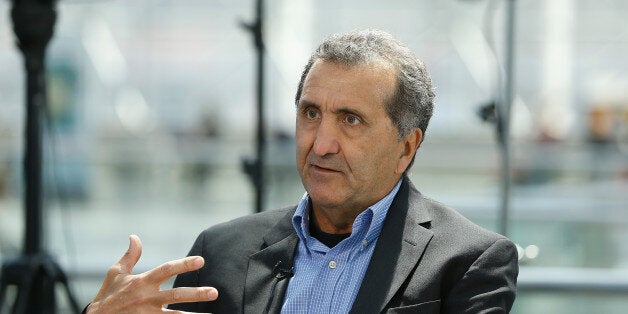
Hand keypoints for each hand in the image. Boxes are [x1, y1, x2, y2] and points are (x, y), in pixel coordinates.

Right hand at [86, 235, 217, 312]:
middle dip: (196, 294)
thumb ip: (130, 256)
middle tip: (214, 292)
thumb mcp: (116, 274)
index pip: (166, 270)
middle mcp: (147, 298)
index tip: (201, 260)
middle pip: (176, 295)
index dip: (183, 265)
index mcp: (142, 282)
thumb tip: (134, 237)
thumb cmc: (108, 296)